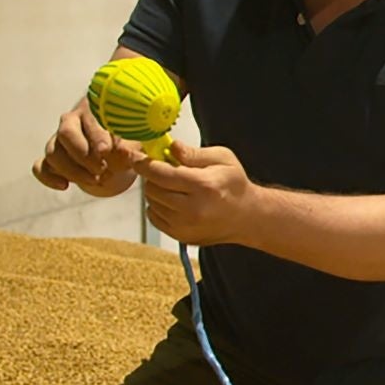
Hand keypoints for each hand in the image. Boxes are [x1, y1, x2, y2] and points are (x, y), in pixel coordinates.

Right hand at [32, 101, 143, 196]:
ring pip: (53, 152)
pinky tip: (64, 186)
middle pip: (65, 133)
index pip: (89, 120)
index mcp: (93, 110)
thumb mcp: (134, 140)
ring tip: (96, 180)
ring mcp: (58, 140)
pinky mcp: (51, 158)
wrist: (116, 149)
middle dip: (83, 155)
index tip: (106, 151)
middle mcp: (72, 121)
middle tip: (102, 169)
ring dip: (73, 170)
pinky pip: (40, 166)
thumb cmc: (126, 139)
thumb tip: (125, 154)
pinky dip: (48, 177)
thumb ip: (130, 146)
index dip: (96, 137)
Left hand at [134, 140, 258, 245]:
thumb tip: (171, 148)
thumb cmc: (234, 185)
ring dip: (156, 192)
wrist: (246, 217)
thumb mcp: (222, 158)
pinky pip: (154, 217)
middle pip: (152, 189)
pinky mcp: (181, 236)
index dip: (144, 164)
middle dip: (153, 176)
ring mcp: (185, 226)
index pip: (161, 174)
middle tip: (164, 170)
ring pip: (151, 203)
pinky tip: (173, 201)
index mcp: (203, 186)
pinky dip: (158, 207)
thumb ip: (194, 153)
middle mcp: (192, 209)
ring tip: (173, 187)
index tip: (138, 158)